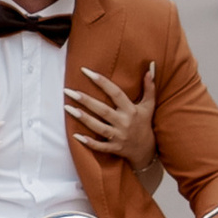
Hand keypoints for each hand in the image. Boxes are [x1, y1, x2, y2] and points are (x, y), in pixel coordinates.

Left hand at [66, 60, 159, 181]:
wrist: (147, 151)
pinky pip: (100, 146)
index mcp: (131, 110)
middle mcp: (124, 122)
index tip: (86, 72)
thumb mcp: (149, 105)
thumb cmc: (144, 123)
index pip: (115, 93)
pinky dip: (89, 142)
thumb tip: (150, 66)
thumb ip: (149, 86)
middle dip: (85, 100)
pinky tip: (75, 135)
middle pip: (103, 110)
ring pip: (99, 127)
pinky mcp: (114, 148)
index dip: (102, 82)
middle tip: (68, 91)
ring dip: (83, 118)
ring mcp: (119, 136)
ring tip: (67, 108)